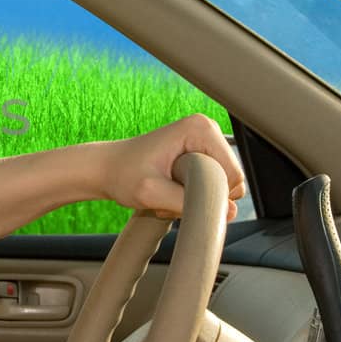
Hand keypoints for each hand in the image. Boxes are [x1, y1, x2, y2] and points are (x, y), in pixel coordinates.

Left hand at [98, 114, 245, 220]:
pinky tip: (170, 191)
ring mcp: (205, 141)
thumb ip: (190, 202)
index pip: (233, 176)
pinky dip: (192, 195)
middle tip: (169, 194)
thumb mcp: (151, 193)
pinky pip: (212, 185)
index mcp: (200, 129)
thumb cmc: (123, 174)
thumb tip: (230, 212)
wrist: (106, 169)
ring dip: (196, 197)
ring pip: (221, 186)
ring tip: (167, 192)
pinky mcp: (201, 154)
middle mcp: (208, 129)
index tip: (176, 193)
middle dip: (203, 196)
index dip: (211, 194)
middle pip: (231, 181)